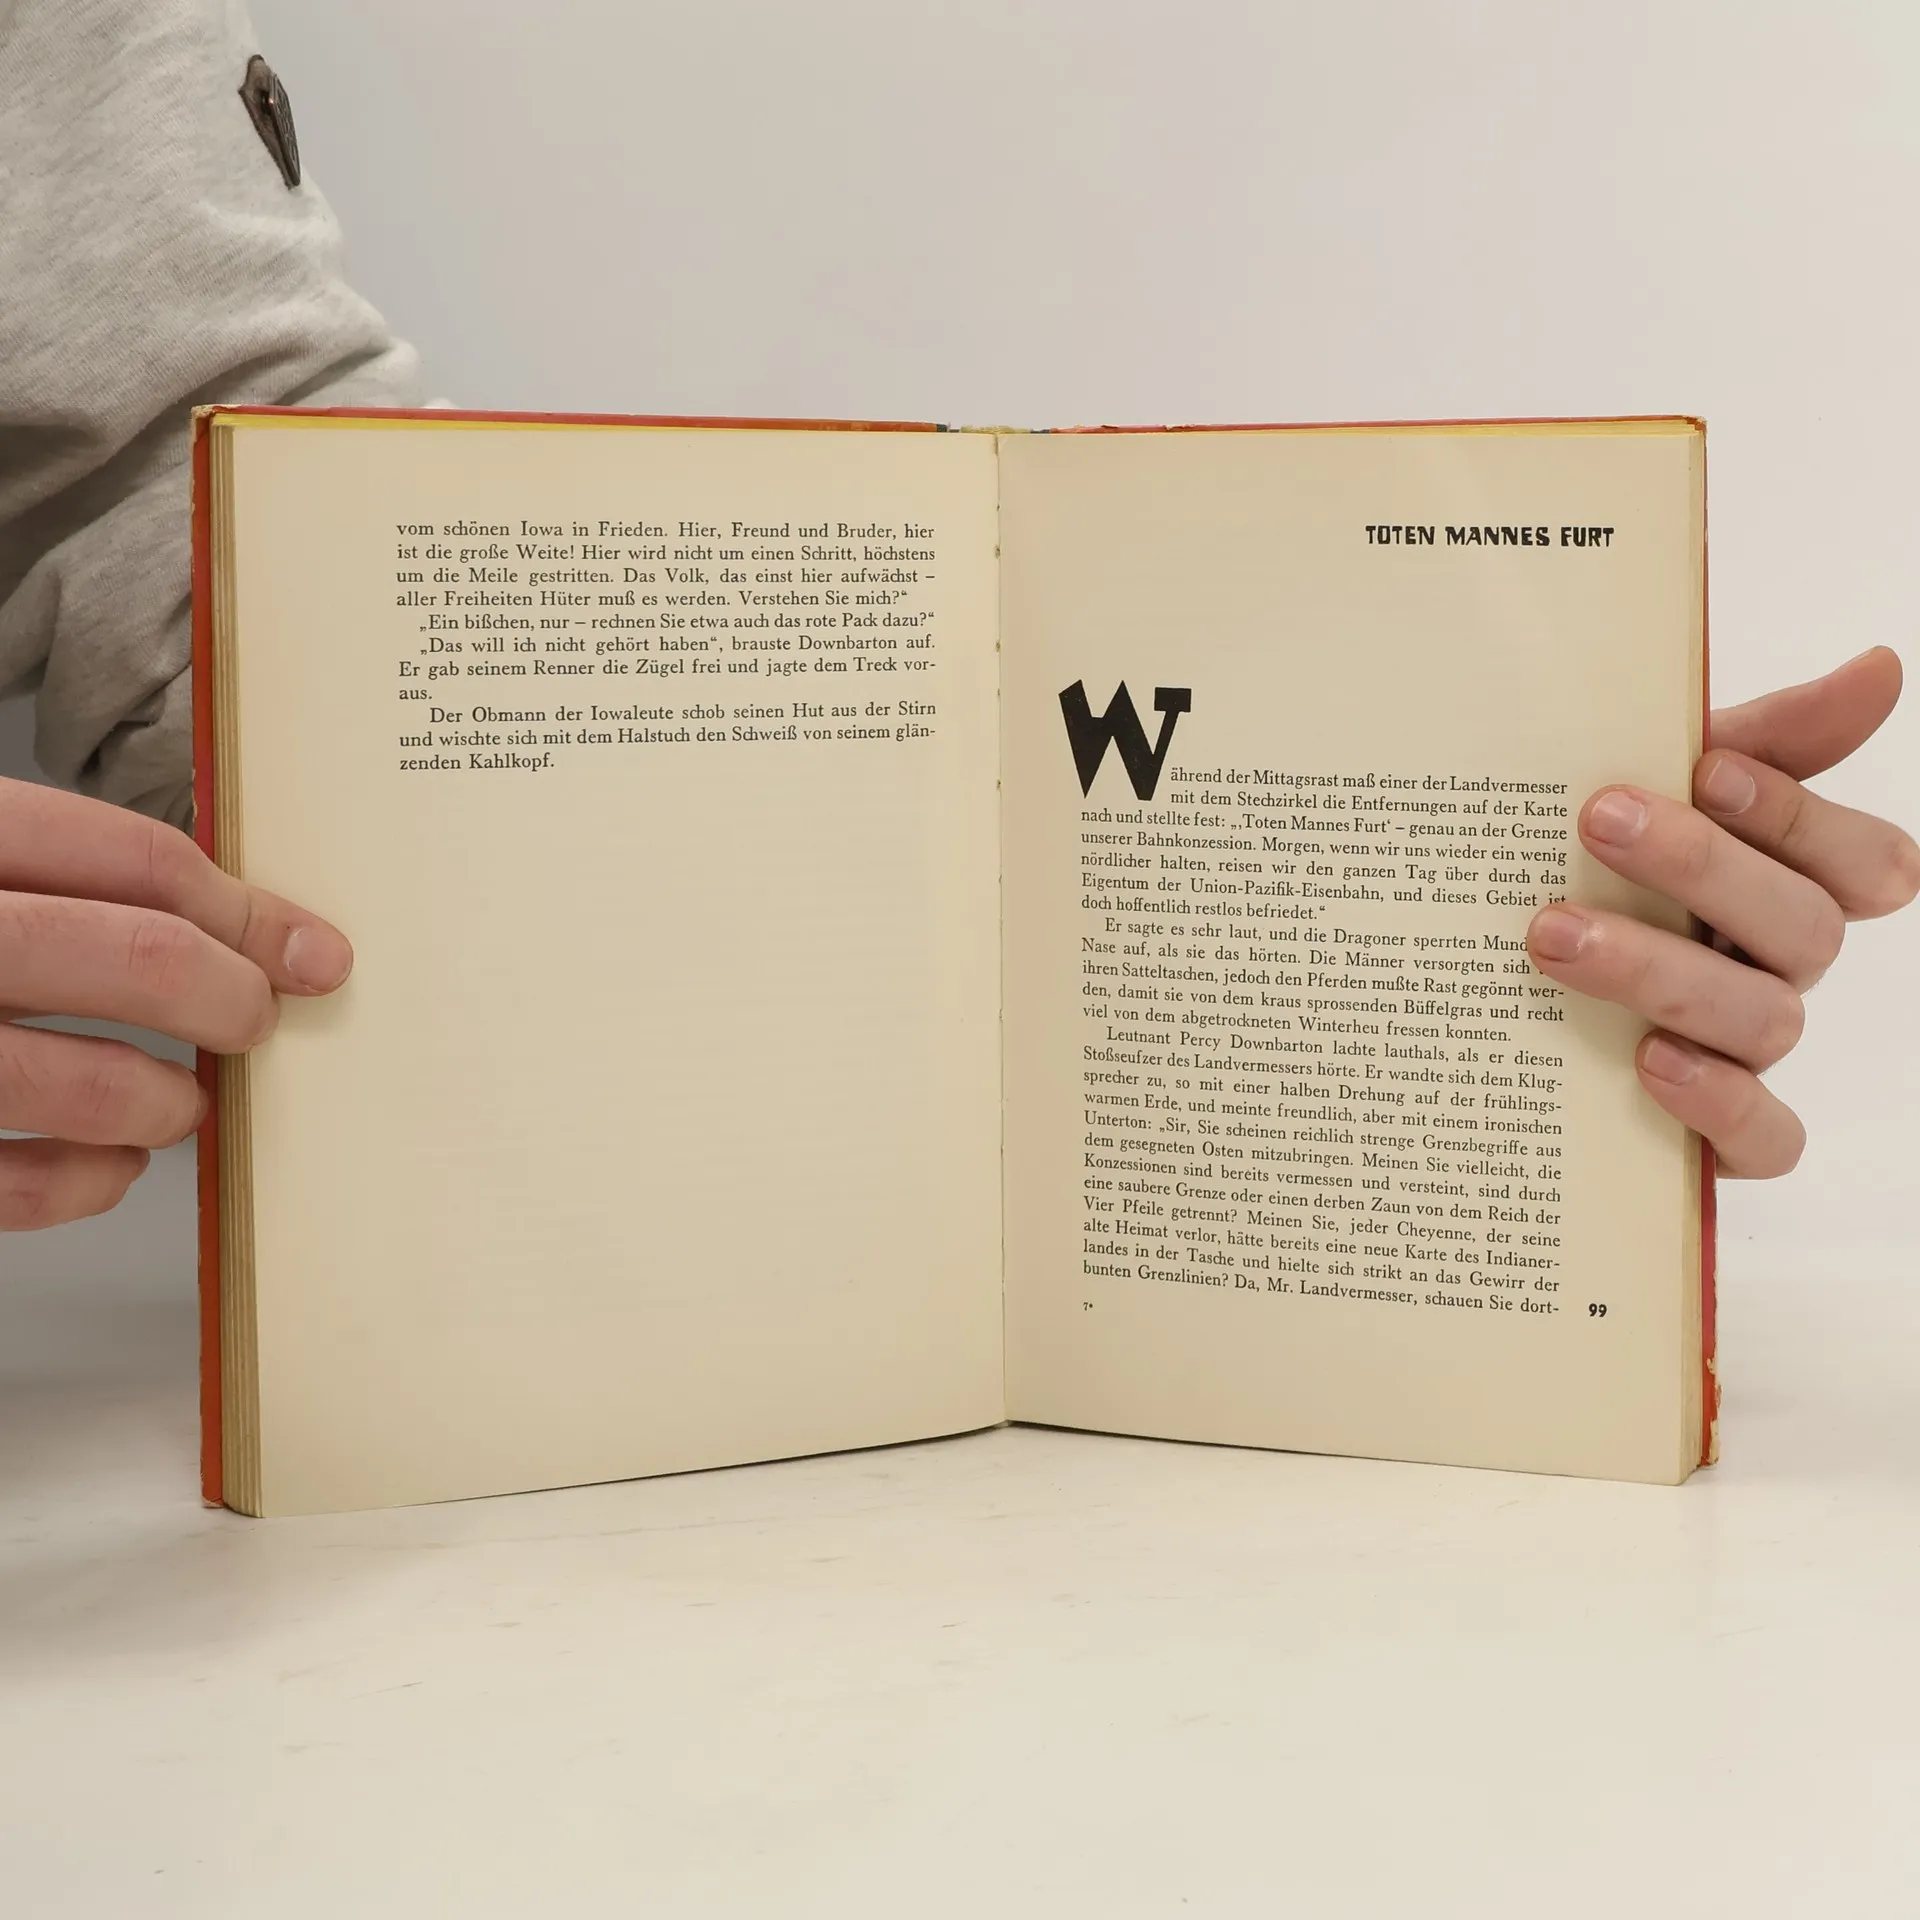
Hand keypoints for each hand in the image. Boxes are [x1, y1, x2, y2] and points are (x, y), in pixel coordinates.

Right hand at [0, 779, 351, 1229]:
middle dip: (230, 997)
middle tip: (257, 1022)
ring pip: (91, 1082)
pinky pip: (17, 1185)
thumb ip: (51, 880)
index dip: (248, 910)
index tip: (316, 952)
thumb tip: (230, 930)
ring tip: (185, 1105)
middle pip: (137, 955)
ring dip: (170, 1102)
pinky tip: (111, 1165)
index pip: (133, 859)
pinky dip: (90, 1182)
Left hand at [1526, 648, 1916, 1176]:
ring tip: (1549, 932)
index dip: (1800, 816)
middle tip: (1597, 820)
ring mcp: (1750, 1054)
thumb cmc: (1589, 872)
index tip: (1705, 766)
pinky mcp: (1717, 1137)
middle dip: (1705, 870)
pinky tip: (1649, 1063)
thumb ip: (1762, 739)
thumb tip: (1880, 668)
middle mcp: (1779, 970)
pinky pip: (1764, 1141)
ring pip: (1766, 1021)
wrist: (1475, 983)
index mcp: (1786, 887)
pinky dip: (1719, 1103)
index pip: (1865, 861)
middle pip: (1807, 930)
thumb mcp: (1652, 789)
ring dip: (1662, 969)